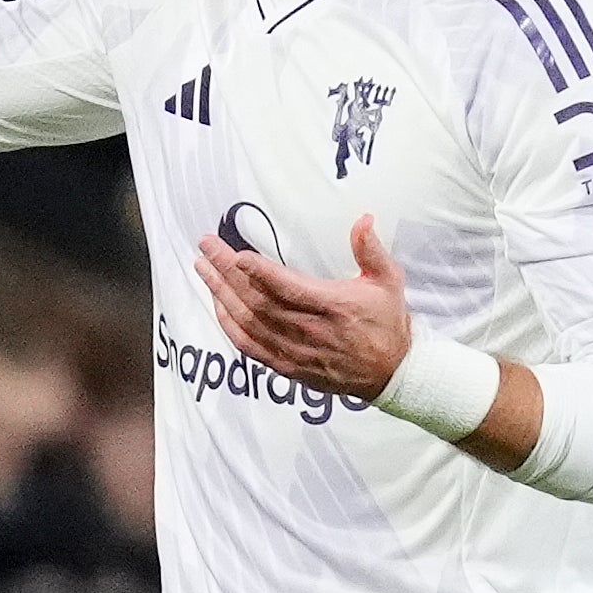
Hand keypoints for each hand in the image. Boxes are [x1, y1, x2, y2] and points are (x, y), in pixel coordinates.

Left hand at [193, 213, 411, 398]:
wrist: (390, 374)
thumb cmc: (387, 323)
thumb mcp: (388, 282)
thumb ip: (371, 250)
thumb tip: (364, 219)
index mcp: (333, 306)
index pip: (288, 288)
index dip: (260, 272)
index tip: (237, 254)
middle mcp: (310, 330)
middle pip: (258, 300)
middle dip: (227, 272)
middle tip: (207, 247)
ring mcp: (294, 350)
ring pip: (248, 321)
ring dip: (221, 294)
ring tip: (202, 268)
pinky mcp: (285, 365)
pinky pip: (248, 345)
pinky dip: (228, 324)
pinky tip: (216, 303)